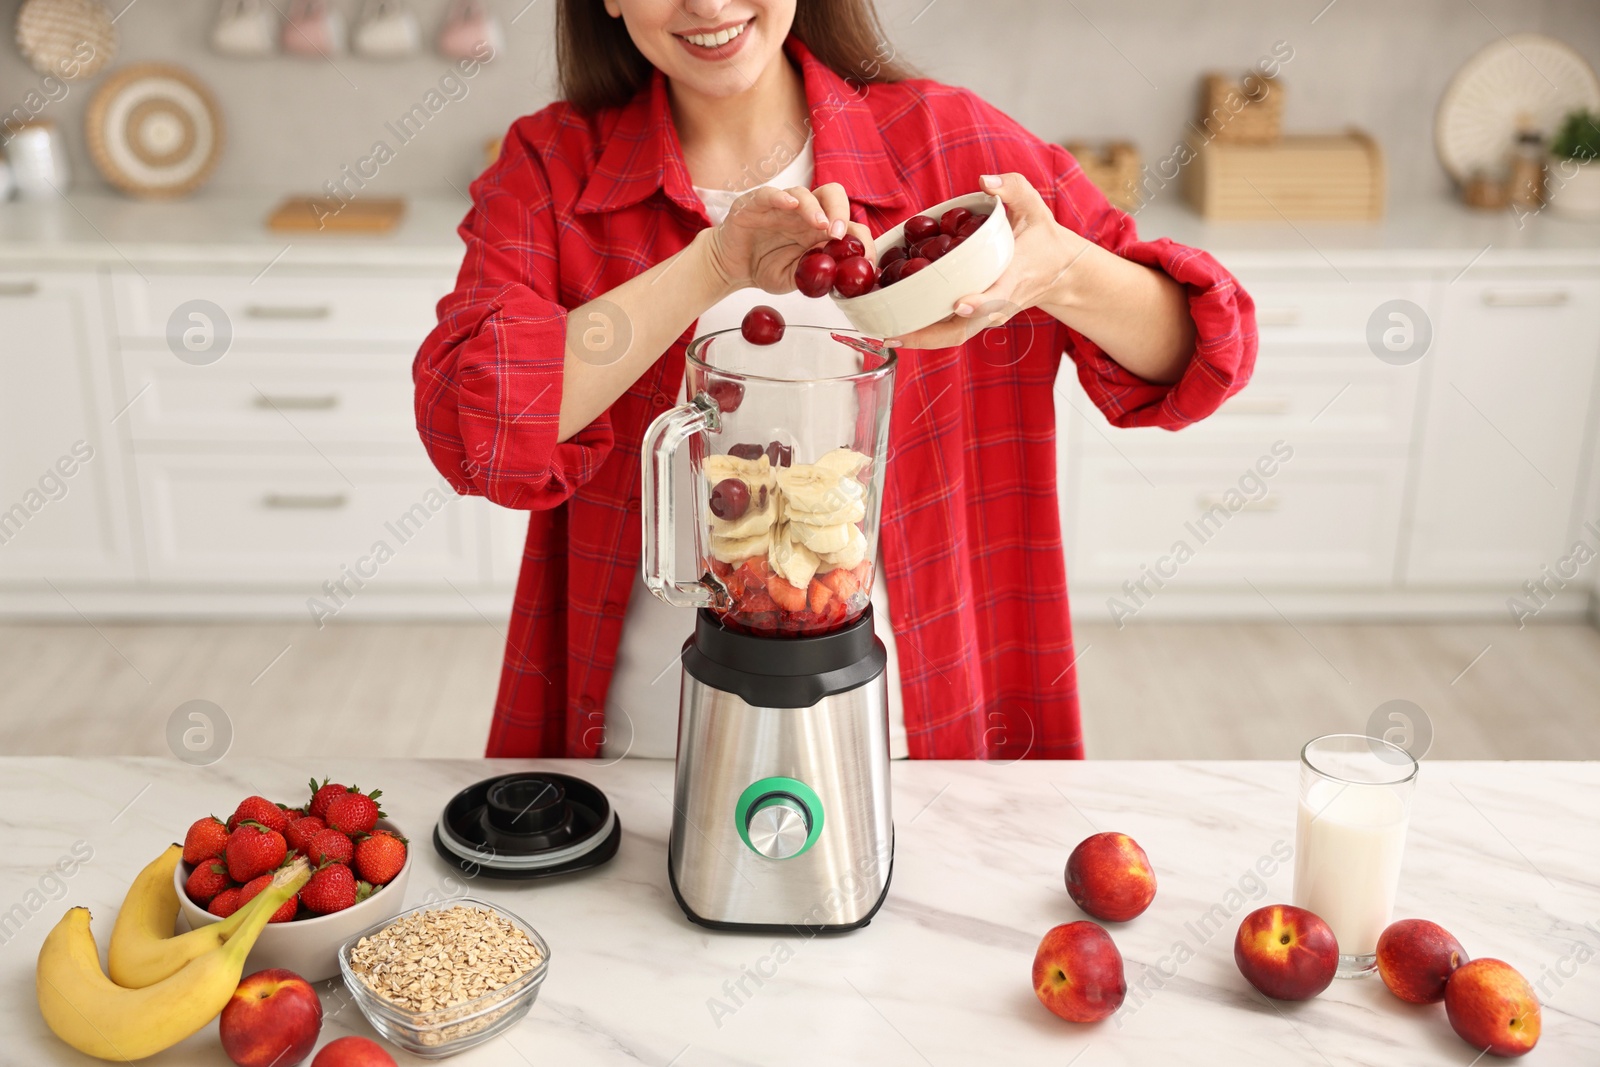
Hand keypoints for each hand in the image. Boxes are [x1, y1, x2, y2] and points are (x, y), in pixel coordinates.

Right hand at [701, 182, 876, 295]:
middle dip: (840, 211)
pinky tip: (790, 205)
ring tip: (820, 225)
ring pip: (803, 193)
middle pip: (831, 195)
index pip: (846, 224)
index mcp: (817, 230)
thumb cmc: (763, 268)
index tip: (864, 257)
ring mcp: (780, 206)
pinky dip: (781, 197)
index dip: (859, 238)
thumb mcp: (795, 278)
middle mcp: (802, 213)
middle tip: (839, 234)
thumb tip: (840, 273)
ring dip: (814, 208)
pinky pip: (769, 194)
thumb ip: (816, 272)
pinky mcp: (756, 204)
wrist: (731, 268)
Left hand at [888, 172, 1087, 349]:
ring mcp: (987, 315)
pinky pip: (951, 332)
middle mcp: (998, 303)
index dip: (979, 303)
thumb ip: (1013, 188)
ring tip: (887, 334)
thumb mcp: (1034, 208)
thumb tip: (985, 180)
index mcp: (1014, 277)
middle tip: (896, 332)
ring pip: (954, 336)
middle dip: (930, 335)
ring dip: (921, 339)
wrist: (1058, 272)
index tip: (958, 304)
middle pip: (964, 329)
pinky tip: (897, 328)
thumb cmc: (1042, 239)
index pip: (997, 295)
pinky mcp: (977, 319)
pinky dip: (925, 334)